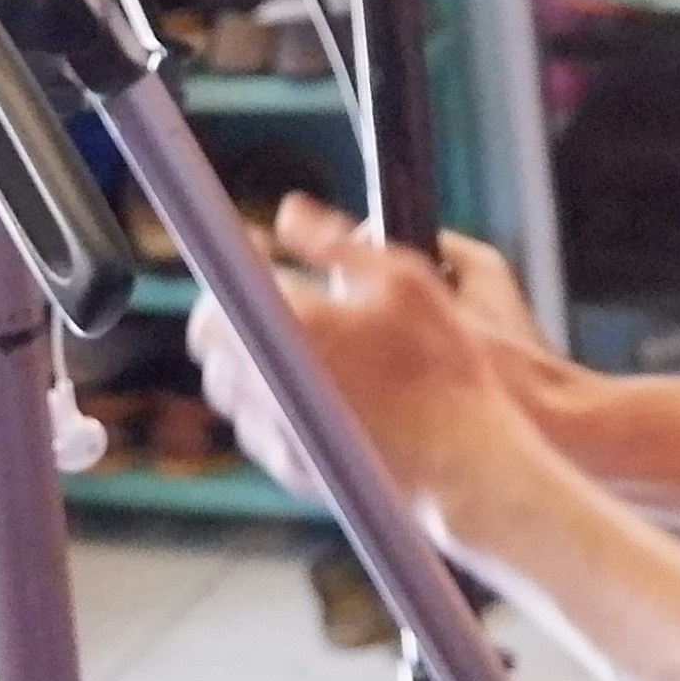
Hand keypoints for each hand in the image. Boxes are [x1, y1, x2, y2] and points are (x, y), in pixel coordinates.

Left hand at [187, 194, 555, 539]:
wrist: (469, 459)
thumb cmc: (446, 365)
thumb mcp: (405, 281)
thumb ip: (335, 242)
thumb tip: (288, 212)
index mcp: (297, 326)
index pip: (220, 292)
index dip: (232, 264)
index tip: (253, 247)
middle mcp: (275, 381)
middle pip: (210, 342)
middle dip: (232, 308)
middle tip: (267, 291)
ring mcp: (281, 431)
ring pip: (228, 387)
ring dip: (244, 355)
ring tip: (284, 339)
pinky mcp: (294, 468)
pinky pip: (255, 428)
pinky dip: (267, 402)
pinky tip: (301, 388)